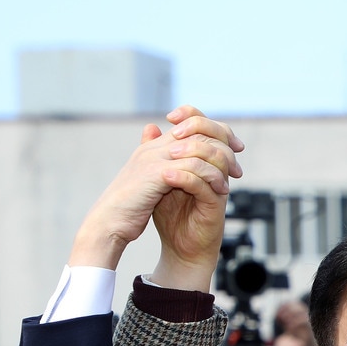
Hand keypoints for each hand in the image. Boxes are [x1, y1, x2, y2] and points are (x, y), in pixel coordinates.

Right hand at [68, 105, 243, 289]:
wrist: (109, 223)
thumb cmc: (130, 207)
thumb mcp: (150, 183)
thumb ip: (166, 168)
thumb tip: (177, 165)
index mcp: (153, 146)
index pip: (191, 123)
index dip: (216, 132)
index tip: (235, 148)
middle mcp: (154, 147)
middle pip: (199, 129)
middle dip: (224, 146)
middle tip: (237, 168)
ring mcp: (154, 158)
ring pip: (199, 147)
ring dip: (220, 165)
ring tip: (228, 184)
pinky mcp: (157, 174)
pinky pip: (193, 168)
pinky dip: (211, 178)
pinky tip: (220, 191)